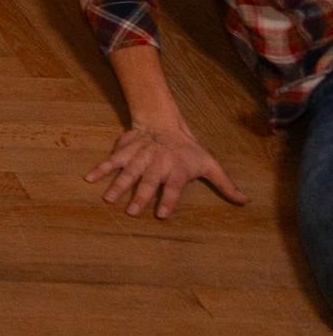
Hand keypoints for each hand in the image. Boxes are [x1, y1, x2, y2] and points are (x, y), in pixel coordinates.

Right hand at [86, 123, 242, 219]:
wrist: (163, 122)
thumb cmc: (188, 148)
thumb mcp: (209, 164)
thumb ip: (224, 184)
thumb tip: (246, 201)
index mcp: (177, 170)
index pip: (173, 188)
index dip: (168, 200)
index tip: (160, 214)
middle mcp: (157, 164)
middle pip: (148, 181)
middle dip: (140, 196)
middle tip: (131, 212)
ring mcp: (140, 156)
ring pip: (128, 172)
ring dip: (118, 185)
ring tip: (109, 199)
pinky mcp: (126, 150)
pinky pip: (112, 160)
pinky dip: (101, 168)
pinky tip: (90, 178)